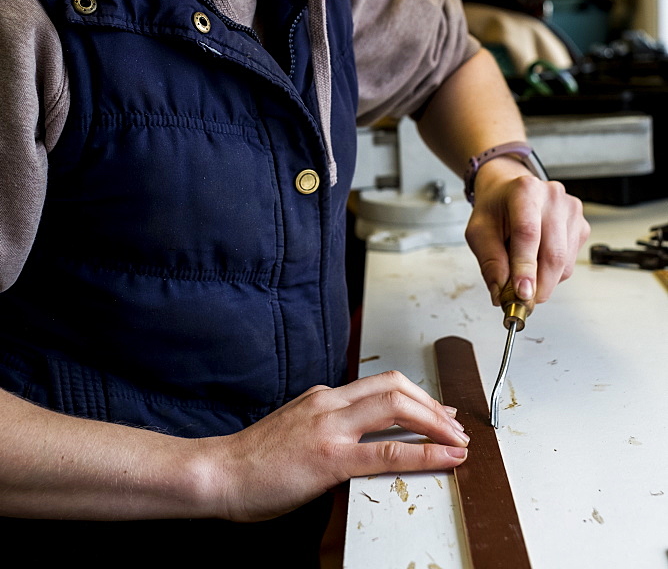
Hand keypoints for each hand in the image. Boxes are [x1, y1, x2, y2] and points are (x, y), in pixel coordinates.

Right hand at [191, 370, 468, 521]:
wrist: (218, 473)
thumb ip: (325, 424)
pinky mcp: (330, 459)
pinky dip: (424, 453)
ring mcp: (331, 428)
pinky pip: (387, 452)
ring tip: (459, 441)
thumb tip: (355, 435)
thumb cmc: (252, 461)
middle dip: (434, 405)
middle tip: (457, 426)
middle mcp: (330, 403)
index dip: (418, 396)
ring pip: (397, 407)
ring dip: (436, 422)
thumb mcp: (294, 429)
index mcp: (323, 397)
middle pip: (396, 386)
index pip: (382, 383)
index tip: (440, 411)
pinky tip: (445, 459)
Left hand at [464, 158, 589, 304]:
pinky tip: (537, 259)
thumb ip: (490, 263)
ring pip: (563, 263)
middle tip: (521, 301)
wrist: (509, 192)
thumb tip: (502, 294)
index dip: (525, 267)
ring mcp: (571, 211)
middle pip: (552, 253)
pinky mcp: (582, 226)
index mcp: (524, 190)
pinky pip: (570, 263)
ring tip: (522, 271)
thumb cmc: (495, 209)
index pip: (528, 233)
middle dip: (537, 285)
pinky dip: (553, 273)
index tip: (522, 293)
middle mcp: (552, 197)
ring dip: (543, 280)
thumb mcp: (479, 232)